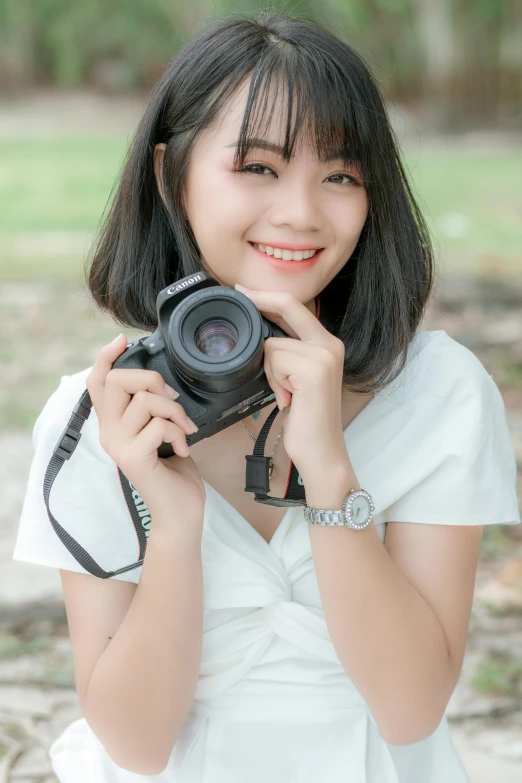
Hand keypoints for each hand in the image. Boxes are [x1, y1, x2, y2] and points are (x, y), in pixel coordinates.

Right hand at [86, 334, 205, 527]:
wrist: (179, 514)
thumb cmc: (173, 474)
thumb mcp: (161, 433)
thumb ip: (152, 410)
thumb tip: (159, 385)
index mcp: (113, 425)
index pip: (97, 384)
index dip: (105, 358)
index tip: (121, 341)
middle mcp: (109, 433)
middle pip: (117, 381)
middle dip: (152, 380)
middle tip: (173, 400)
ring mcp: (118, 445)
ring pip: (146, 400)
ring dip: (174, 411)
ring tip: (184, 430)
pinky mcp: (133, 457)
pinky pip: (159, 425)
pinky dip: (179, 433)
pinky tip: (181, 449)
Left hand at [234, 285, 351, 483]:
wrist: (321, 451)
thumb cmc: (306, 418)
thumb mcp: (296, 378)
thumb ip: (287, 352)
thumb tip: (260, 333)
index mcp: (327, 343)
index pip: (295, 306)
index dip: (267, 296)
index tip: (245, 291)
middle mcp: (330, 344)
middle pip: (288, 306)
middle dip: (259, 302)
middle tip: (238, 294)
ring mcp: (324, 356)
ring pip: (273, 343)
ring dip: (269, 369)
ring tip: (284, 392)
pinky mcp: (314, 370)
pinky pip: (274, 359)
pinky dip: (273, 379)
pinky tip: (287, 397)